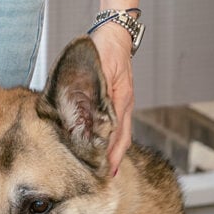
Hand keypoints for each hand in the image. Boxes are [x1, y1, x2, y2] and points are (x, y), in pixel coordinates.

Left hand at [90, 22, 134, 175]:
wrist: (115, 35)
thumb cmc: (104, 49)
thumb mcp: (101, 69)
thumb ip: (95, 90)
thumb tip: (90, 115)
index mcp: (120, 101)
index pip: (117, 134)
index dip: (111, 153)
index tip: (106, 169)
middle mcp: (123, 105)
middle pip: (121, 138)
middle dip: (114, 158)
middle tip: (107, 177)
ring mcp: (123, 103)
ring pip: (121, 134)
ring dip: (114, 151)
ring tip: (108, 169)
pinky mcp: (120, 100)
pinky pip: (119, 125)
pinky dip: (115, 139)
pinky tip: (109, 147)